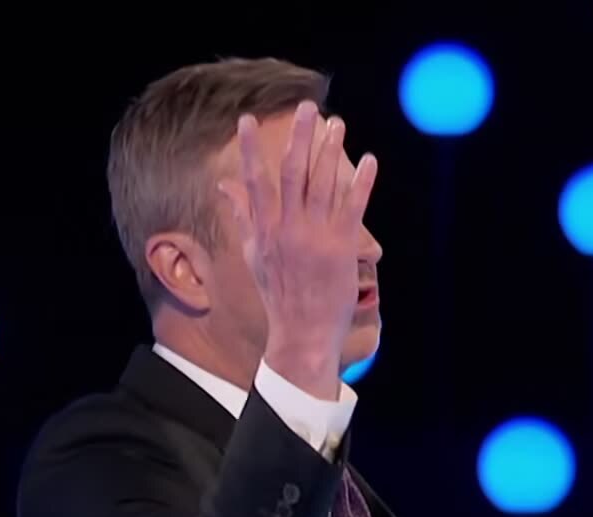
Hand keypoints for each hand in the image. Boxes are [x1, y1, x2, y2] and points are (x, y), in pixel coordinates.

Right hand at [218, 100, 377, 397]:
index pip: (254, 181)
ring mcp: (315, 237)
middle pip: (292, 173)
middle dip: (298, 137)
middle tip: (306, 107)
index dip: (249, 148)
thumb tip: (223, 185)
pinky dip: (361, 183)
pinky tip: (368, 160)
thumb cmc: (278, 294)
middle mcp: (288, 229)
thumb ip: (242, 215)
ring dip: (330, 151)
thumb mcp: (253, 254)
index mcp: (264, 230)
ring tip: (336, 123)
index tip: (246, 119)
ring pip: (323, 184)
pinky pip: (353, 208)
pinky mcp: (341, 248)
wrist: (302, 333)